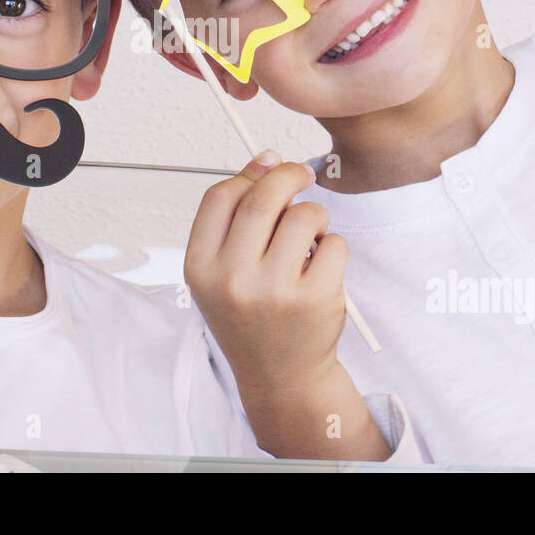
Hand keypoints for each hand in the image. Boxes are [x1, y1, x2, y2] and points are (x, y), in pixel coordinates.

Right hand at [186, 152, 388, 459]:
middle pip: (264, 198)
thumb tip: (269, 158)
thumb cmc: (252, 313)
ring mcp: (274, 292)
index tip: (270, 167)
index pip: (220, 196)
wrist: (281, 375)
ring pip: (305, 216)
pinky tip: (321, 268)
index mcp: (200, 268)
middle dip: (289, 176)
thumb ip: (237, 216)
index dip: (249, 174)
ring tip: (310, 240)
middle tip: (304, 174)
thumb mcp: (224, 269)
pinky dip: (333, 246)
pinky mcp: (315, 300)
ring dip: (314, 216)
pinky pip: (334, 243)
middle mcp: (232, 280)